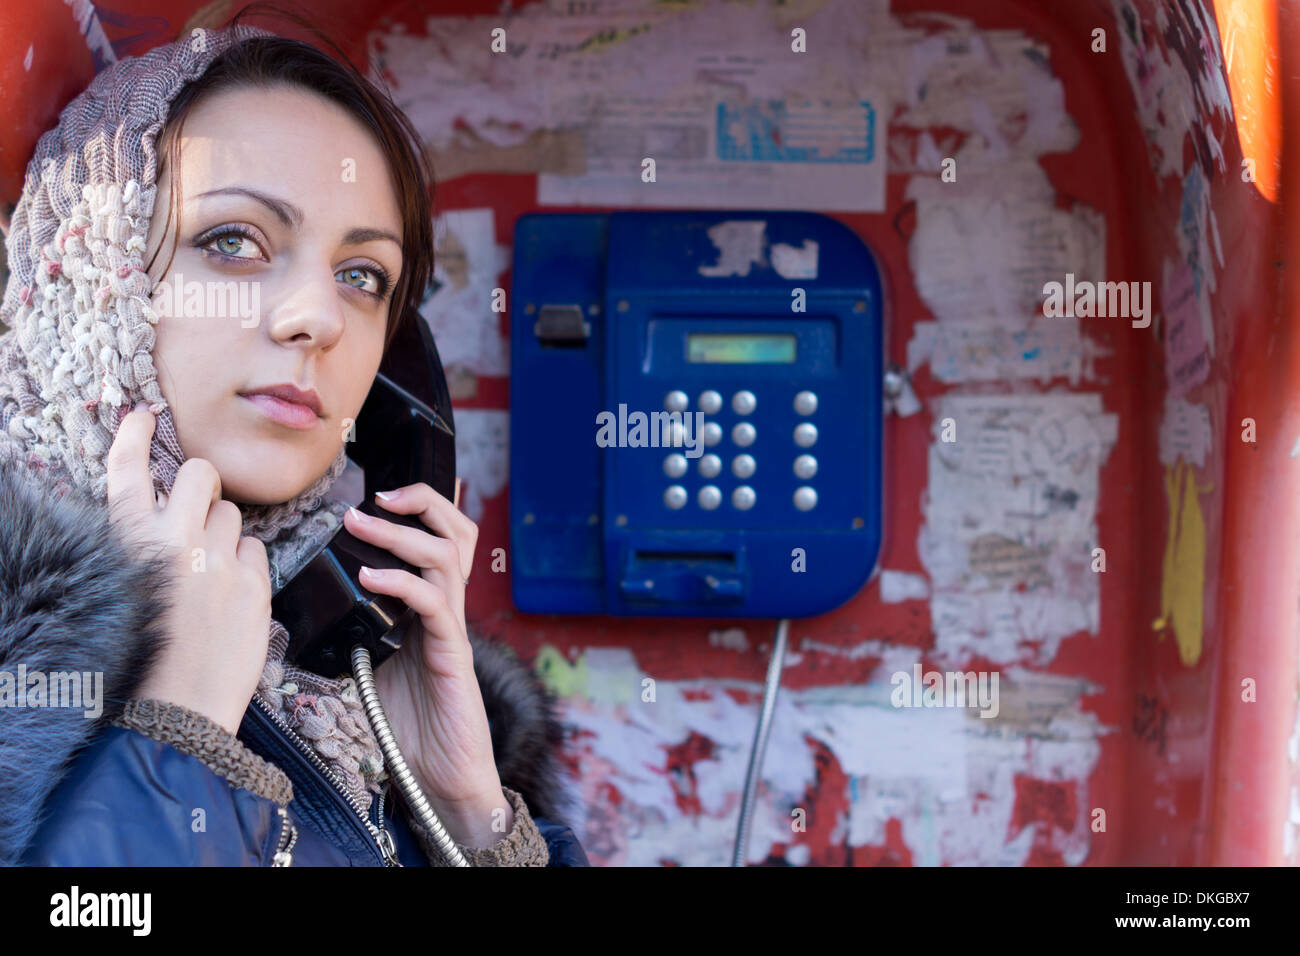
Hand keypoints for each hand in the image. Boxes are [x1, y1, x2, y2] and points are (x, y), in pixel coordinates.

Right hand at [106, 402, 271, 733]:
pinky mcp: (254, 582)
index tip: (141, 415)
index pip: (126, 470)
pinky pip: (257, 549)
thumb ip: (143, 549)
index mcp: (128, 544)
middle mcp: (172, 541)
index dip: (132, 435)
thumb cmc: (143, 659)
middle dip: (201, 484)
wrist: (177, 712)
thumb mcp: (124, 591)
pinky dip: (247, 563)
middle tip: (196, 510)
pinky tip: (232, 592)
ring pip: (233, 513)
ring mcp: (217, 559)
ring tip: (211, 570)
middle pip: (200, 474)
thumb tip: (162, 522)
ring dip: (225, 529)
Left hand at [342, 480, 511, 846]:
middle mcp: (447, 609)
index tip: (375, 495)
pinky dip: (402, 582)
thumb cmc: (409, 725)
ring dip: (401, 534)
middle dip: (422, 502)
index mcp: (429, 606)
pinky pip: (435, 604)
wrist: (439, 778)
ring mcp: (453, 629)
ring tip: (362, 526)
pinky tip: (371, 578)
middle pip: (458, 532)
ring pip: (447, 557)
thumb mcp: (372, 665)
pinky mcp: (453, 655)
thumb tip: (313, 608)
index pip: (439, 538)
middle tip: (378, 496)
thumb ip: (358, 631)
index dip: (419, 507)